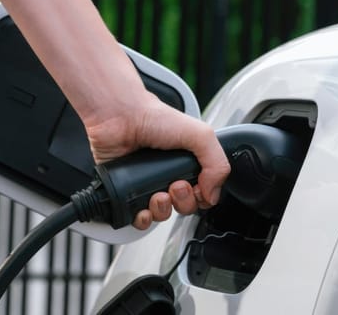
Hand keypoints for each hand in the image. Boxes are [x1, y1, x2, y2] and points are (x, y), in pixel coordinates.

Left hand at [85, 92, 230, 229]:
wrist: (120, 117)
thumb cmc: (154, 118)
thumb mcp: (201, 134)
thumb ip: (218, 164)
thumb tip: (213, 194)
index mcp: (187, 163)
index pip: (202, 194)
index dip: (202, 197)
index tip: (196, 186)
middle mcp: (167, 175)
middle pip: (183, 207)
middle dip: (183, 202)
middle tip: (175, 185)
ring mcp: (146, 185)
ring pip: (161, 214)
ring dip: (162, 211)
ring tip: (157, 194)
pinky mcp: (126, 192)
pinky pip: (137, 218)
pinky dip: (142, 220)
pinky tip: (142, 209)